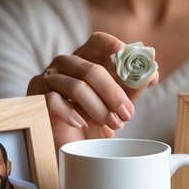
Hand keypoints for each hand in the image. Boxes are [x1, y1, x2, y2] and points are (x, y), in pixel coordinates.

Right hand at [27, 31, 158, 150]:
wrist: (73, 146)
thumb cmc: (96, 120)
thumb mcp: (120, 102)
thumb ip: (134, 84)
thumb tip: (152, 66)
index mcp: (86, 58)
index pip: (98, 41)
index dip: (116, 48)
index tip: (134, 63)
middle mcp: (65, 64)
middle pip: (90, 68)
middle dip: (113, 93)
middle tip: (127, 113)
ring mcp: (48, 79)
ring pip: (76, 87)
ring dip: (98, 108)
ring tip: (112, 125)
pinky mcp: (36, 98)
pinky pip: (55, 101)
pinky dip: (72, 114)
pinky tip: (83, 125)